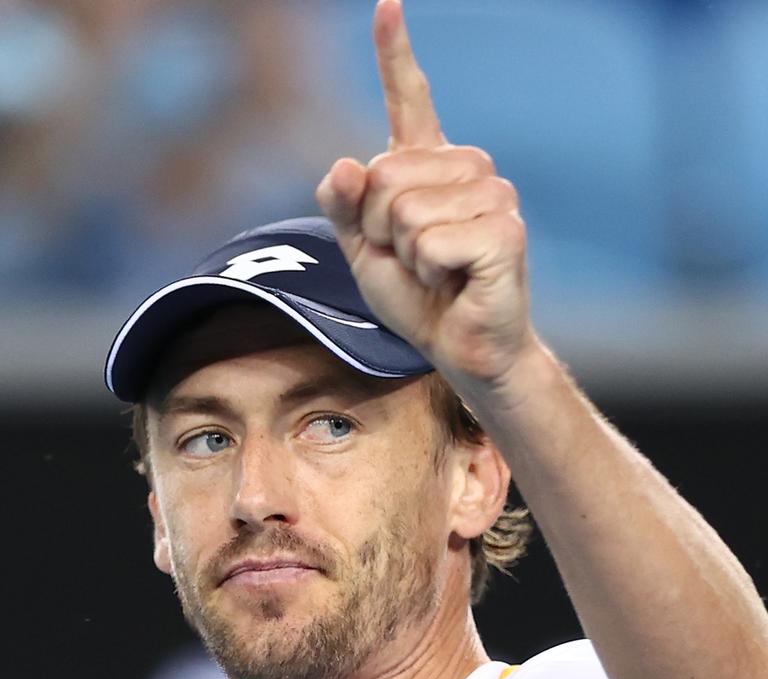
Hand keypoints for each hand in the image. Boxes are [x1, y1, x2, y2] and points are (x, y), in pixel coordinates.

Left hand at [316, 0, 538, 387]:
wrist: (462, 349)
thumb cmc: (418, 299)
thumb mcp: (364, 250)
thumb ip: (344, 207)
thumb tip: (345, 165)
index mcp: (432, 167)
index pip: (412, 99)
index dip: (396, 54)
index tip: (388, 3)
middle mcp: (469, 168)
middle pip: (383, 175)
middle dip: (380, 231)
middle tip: (414, 261)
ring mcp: (493, 195)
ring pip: (403, 211)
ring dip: (406, 257)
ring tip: (437, 273)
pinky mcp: (504, 231)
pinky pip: (430, 242)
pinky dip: (429, 274)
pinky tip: (457, 282)